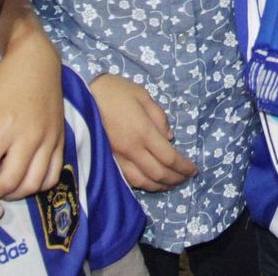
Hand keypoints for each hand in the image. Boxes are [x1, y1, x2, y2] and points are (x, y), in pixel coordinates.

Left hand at [0, 35, 64, 200]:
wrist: (38, 61)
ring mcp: (48, 140)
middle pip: (9, 182)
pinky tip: (24, 180)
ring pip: (33, 184)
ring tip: (2, 188)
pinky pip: (53, 175)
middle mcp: (29, 137)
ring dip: (14, 193)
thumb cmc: (6, 80)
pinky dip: (38, 185)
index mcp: (5, 126)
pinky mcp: (61, 141)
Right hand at [89, 72, 197, 190]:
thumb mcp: (143, 95)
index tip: (194, 170)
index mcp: (143, 132)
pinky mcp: (108, 159)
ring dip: (159, 186)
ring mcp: (118, 157)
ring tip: (171, 184)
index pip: (169, 157)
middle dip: (175, 179)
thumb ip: (159, 117)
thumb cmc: (115, 91)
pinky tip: (150, 181)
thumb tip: (169, 137)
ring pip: (142, 181)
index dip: (184, 167)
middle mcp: (131, 149)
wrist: (83, 96)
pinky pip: (127, 179)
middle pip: (158, 173)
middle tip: (185, 179)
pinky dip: (142, 184)